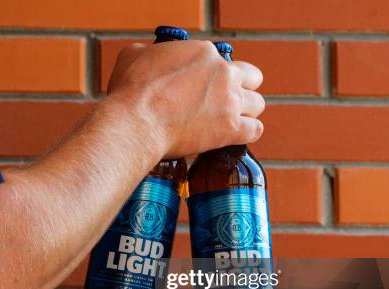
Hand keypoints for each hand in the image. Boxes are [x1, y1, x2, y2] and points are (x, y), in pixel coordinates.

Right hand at [106, 40, 264, 157]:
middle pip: (252, 78)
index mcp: (204, 53)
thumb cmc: (130, 92)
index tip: (203, 89)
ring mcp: (230, 101)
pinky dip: (247, 133)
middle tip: (225, 102)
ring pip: (258, 104)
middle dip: (241, 89)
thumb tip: (145, 58)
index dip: (214, 76)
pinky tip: (235, 136)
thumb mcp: (133, 56)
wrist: (136, 122)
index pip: (223, 61)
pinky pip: (255, 130)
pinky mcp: (230, 128)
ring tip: (230, 121)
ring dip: (246, 112)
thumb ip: (147, 53)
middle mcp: (223, 73)